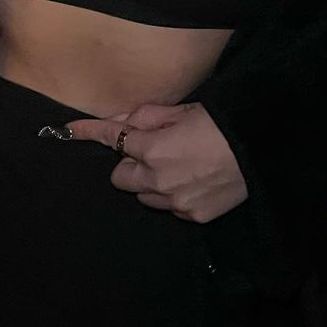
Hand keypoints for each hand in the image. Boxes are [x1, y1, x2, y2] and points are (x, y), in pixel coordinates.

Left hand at [64, 102, 248, 223]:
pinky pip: (169, 207)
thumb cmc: (221, 123)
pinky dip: (174, 195)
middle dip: (130, 163)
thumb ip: (148, 116)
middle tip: (152, 150)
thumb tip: (124, 121)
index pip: (113, 138)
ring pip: (144, 196)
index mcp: (154, 148)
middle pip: (120, 177)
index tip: (67, 129)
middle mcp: (158, 180)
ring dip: (150, 182)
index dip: (89, 131)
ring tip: (178, 165)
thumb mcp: (184, 110)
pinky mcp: (192, 216)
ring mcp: (175, 202)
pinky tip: (194, 180)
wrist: (258, 150)